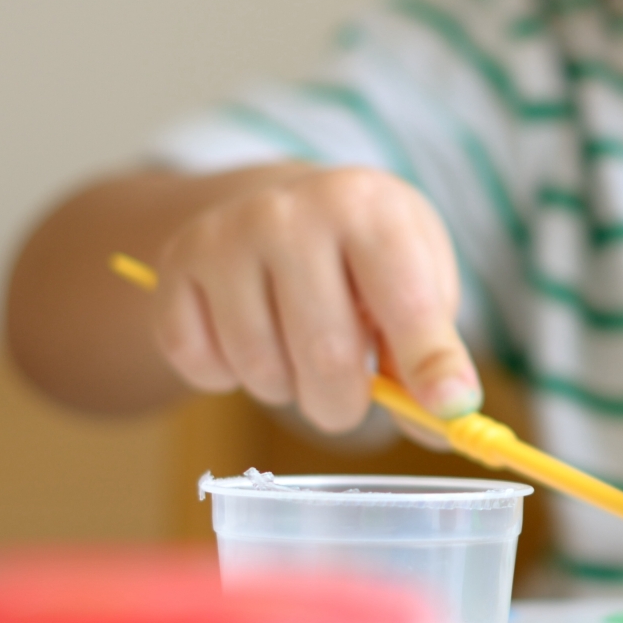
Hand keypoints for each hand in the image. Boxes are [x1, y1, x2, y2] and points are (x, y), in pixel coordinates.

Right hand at [150, 164, 479, 432]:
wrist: (281, 208)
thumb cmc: (369, 262)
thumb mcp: (420, 284)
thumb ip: (435, 353)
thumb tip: (449, 415)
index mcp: (368, 206)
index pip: (407, 302)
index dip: (431, 364)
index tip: (449, 407)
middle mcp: (289, 211)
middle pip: (326, 354)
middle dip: (344, 404)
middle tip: (349, 399)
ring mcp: (223, 236)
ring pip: (261, 369)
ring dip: (287, 390)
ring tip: (298, 352)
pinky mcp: (173, 266)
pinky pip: (201, 366)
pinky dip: (227, 378)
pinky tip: (249, 338)